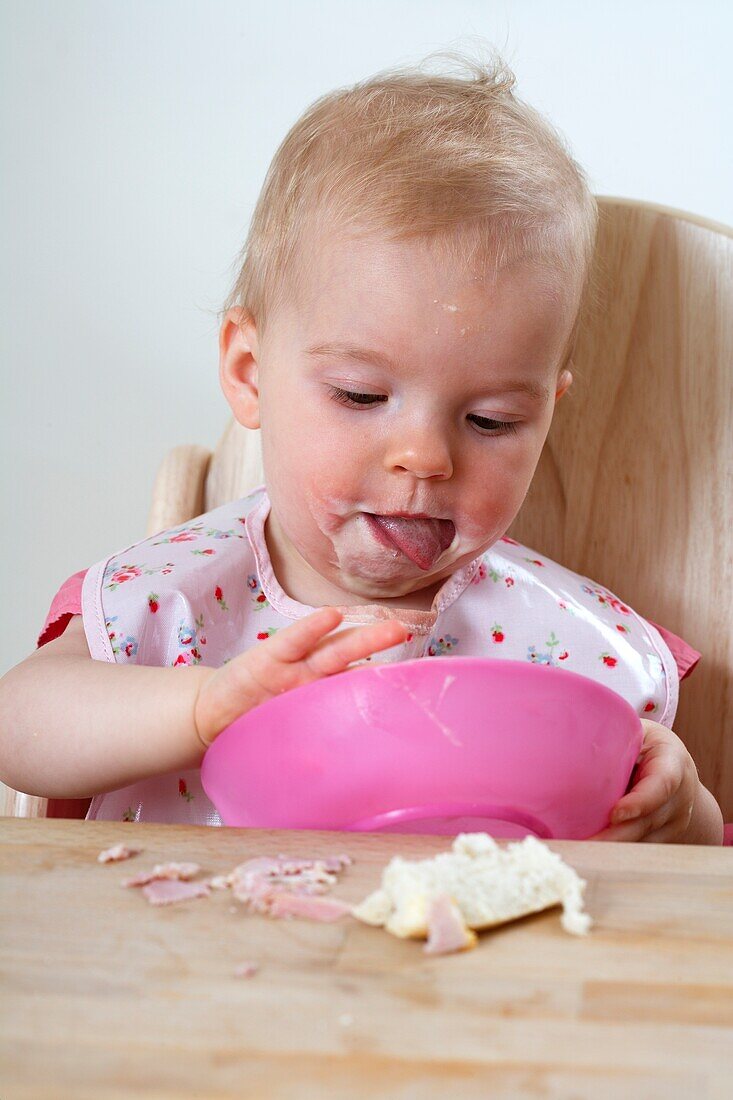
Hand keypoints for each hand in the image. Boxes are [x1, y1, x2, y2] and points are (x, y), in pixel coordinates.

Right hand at [192, 606, 408, 747]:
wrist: (208, 718)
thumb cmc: (254, 729)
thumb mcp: (290, 746)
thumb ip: (319, 759)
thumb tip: (358, 797)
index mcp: (322, 701)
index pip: (360, 688)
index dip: (388, 684)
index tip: (422, 684)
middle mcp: (313, 680)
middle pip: (354, 662)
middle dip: (381, 648)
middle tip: (411, 637)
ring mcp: (293, 668)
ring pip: (334, 651)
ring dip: (363, 637)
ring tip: (392, 628)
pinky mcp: (266, 660)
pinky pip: (292, 643)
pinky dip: (311, 630)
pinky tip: (332, 617)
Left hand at [590, 720, 699, 842]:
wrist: (679, 771)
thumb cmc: (648, 746)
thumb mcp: (638, 733)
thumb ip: (615, 736)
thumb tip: (572, 736)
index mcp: (672, 763)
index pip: (662, 785)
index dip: (640, 802)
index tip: (615, 814)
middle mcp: (678, 797)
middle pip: (648, 821)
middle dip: (616, 836)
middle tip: (585, 842)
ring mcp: (672, 822)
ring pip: (641, 840)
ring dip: (611, 847)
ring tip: (579, 850)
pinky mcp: (661, 839)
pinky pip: (637, 849)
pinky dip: (614, 851)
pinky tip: (588, 852)